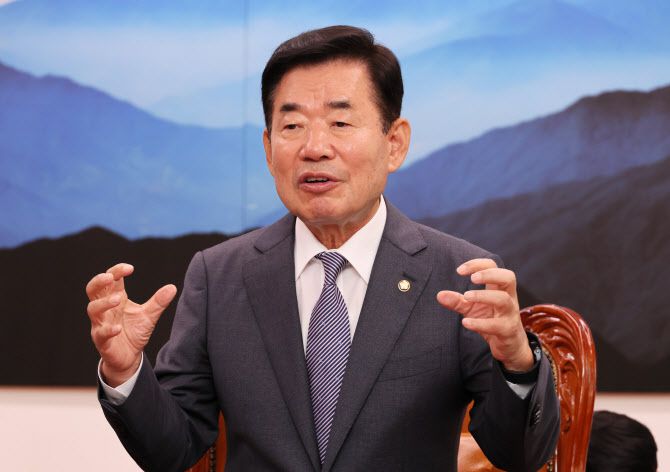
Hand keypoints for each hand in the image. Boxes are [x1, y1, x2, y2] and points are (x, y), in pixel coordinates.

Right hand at [86, 263, 176, 386]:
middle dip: (98, 282)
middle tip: (109, 277)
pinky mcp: (102, 340)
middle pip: (93, 290)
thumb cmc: (134, 332)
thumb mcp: (149, 315)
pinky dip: (108, 329)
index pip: (111, 280)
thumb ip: (158, 302)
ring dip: (104, 303)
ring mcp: (101, 324)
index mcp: (116, 298)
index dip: (116, 271)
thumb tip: (172, 287)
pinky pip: (100, 333)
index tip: (129, 268)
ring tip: (118, 299)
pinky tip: (118, 328)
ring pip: (93, 309)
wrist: (130, 356)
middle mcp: (105, 309)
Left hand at [436, 258, 532, 370]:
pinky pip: (497, 325)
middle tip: (472, 278)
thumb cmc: (491, 320)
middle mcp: (508, 298)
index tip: (459, 271)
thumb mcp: (472, 309)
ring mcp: (510, 314)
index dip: (478, 264)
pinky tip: (465, 322)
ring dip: (483, 296)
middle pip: (508, 277)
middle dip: (489, 274)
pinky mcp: (508, 331)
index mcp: (500, 288)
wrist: (509, 345)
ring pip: (503, 300)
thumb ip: (457, 301)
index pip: (493, 267)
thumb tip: (439, 295)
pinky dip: (480, 323)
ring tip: (466, 296)